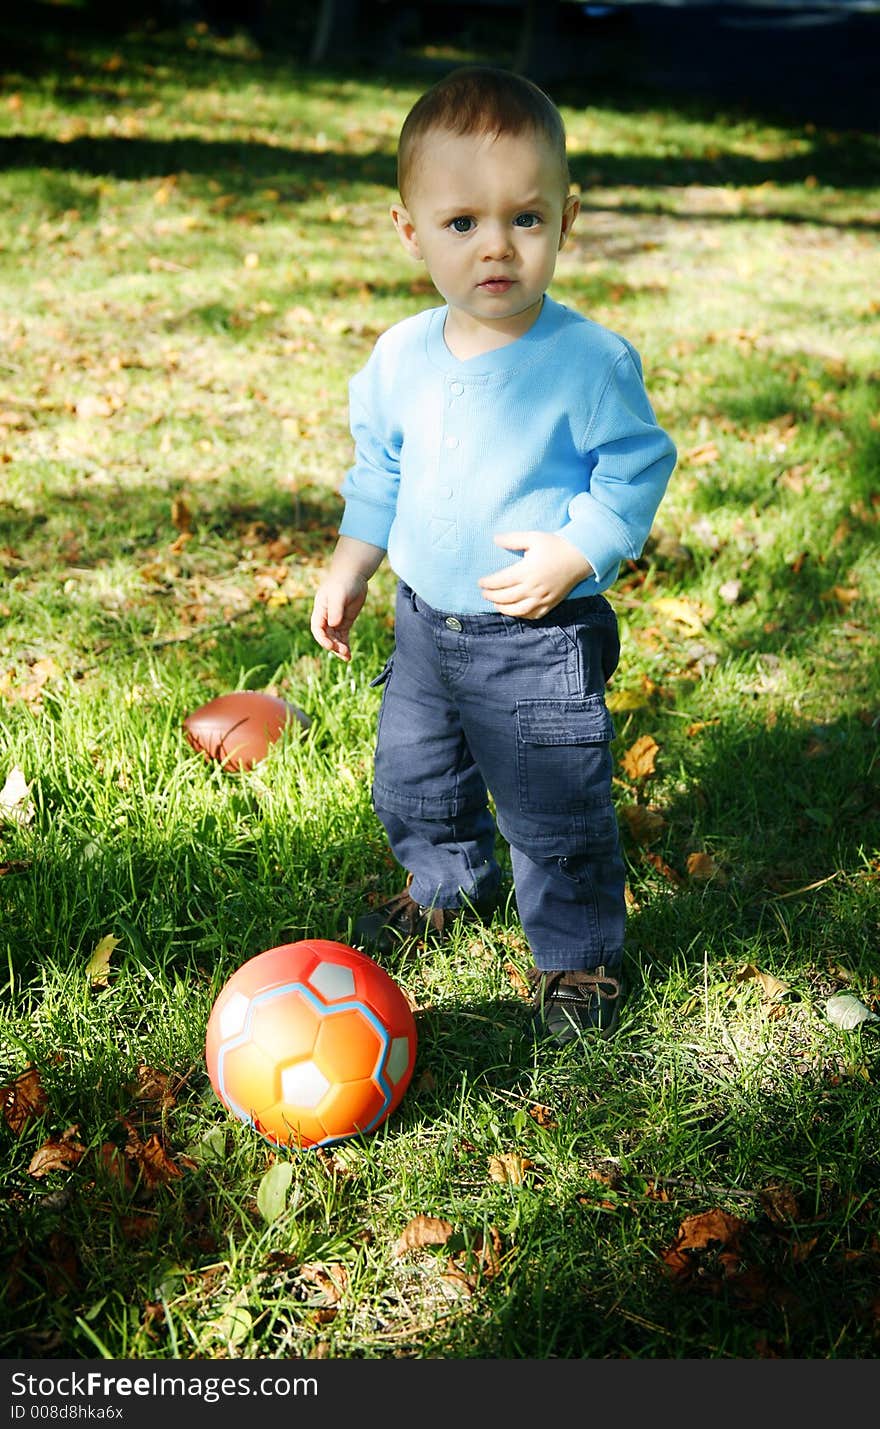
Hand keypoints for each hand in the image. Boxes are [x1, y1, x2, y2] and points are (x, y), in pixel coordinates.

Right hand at [310, 574, 368, 660]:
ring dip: (339, 649)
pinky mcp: (345, 622)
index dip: (322, 639)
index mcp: (320, 610)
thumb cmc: (344, 582)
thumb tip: (333, 624)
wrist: (353, 575)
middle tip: (344, 652)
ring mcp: (335, 620)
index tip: (331, 646)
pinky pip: (343, 637)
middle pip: (326, 636)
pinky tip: (349, 655)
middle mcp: (326, 617)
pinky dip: (345, 645)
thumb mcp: (339, 594)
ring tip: (347, 657)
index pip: (317, 628)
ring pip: (334, 639)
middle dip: (334, 646)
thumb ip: (336, 609)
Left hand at [478, 531, 592, 617]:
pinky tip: (515, 611)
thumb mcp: (533, 537)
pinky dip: (521, 615)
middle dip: (492, 596)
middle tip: (484, 593)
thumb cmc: (556, 545)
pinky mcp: (551, 603)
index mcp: (527, 571)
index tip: (480, 582)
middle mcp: (533, 587)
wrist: (580, 557)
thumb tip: (494, 539)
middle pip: (506, 597)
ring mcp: (543, 598)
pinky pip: (534, 615)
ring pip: (518, 610)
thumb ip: (513, 540)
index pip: (500, 581)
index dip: (488, 583)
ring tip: (496, 604)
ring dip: (504, 609)